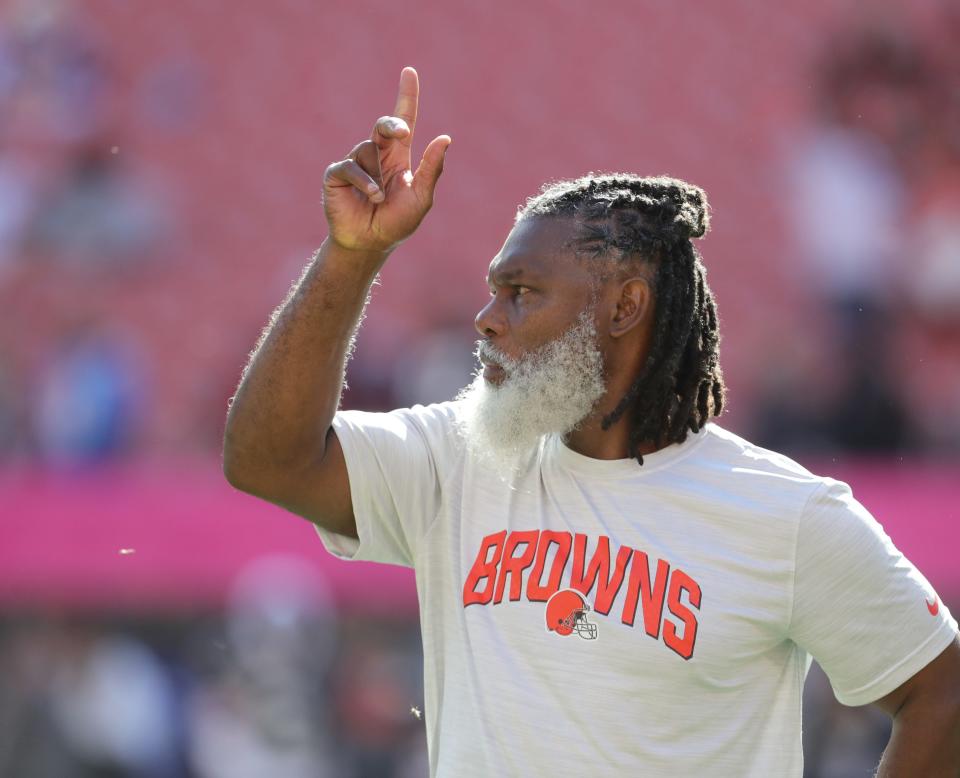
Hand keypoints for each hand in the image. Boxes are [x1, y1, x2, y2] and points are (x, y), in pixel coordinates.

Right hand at [323, 67, 450, 252]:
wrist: (369, 244)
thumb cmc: (397, 223)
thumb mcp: (420, 198)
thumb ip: (431, 169)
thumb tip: (445, 138)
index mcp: (399, 157)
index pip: (404, 120)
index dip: (407, 96)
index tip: (409, 72)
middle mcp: (378, 155)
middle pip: (384, 125)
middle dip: (392, 124)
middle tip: (402, 133)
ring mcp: (356, 163)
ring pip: (368, 149)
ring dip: (378, 176)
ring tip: (381, 198)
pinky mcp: (337, 174)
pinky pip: (351, 167)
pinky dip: (365, 182)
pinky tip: (373, 197)